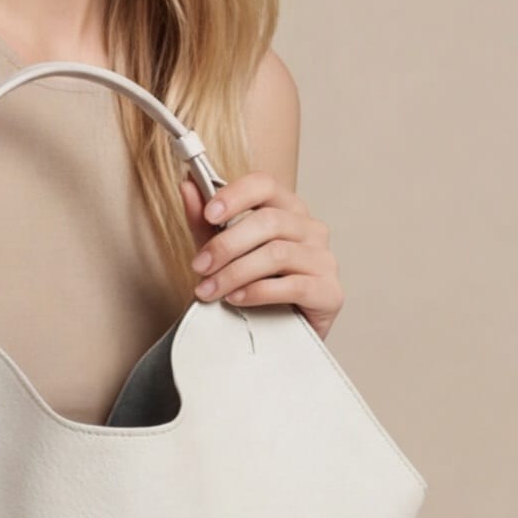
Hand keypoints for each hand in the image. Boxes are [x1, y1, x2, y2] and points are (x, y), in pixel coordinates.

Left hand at [180, 171, 344, 343]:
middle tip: (199, 266)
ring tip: (210, 290)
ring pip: (277, 254)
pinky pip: (293, 286)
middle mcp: (311, 229)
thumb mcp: (222, 250)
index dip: (235, 195)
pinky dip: (258, 291)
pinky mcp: (330, 292)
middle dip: (226, 245)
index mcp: (287, 209)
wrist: (276, 333)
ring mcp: (324, 259)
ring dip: (235, 273)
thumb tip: (187, 185)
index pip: (265, 184)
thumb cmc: (253, 284)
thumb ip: (204, 220)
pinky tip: (236, 298)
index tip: (208, 214)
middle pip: (268, 222)